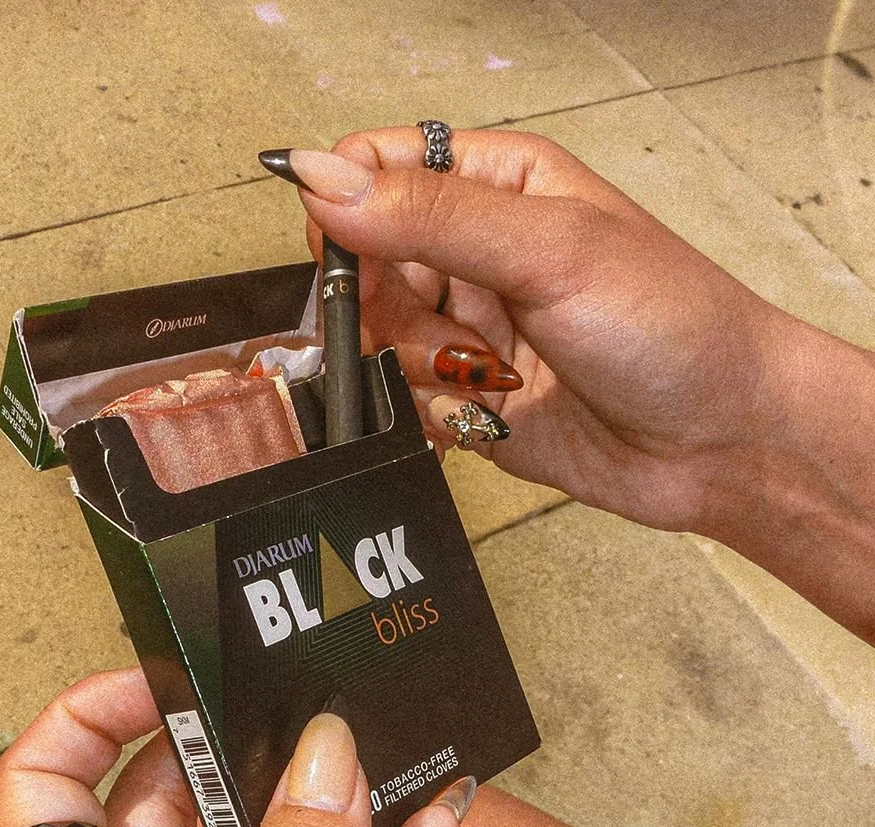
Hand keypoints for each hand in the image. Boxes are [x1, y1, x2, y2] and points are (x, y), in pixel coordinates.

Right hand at [273, 128, 874, 641]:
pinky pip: (407, 403)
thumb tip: (325, 178)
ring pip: (379, 342)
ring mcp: (472, 329)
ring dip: (422, 367)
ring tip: (494, 376)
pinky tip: (494, 411)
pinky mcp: (471, 399)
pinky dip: (436, 414)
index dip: (346, 209)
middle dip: (392, 308)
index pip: (375, 169)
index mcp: (497, 184)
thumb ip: (430, 215)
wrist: (719, 440)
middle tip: (451, 330)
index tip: (355, 255)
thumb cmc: (671, 325)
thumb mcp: (549, 251)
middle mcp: (476, 253)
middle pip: (364, 266)